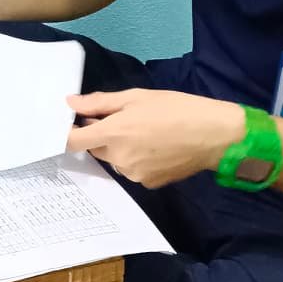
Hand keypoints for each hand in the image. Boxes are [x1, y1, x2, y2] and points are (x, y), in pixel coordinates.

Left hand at [66, 89, 244, 187]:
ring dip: (119, 148)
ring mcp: (133, 174)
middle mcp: (119, 158)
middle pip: (96, 149)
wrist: (214, 135)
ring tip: (144, 132)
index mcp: (113, 134)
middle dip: (100, 135)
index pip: (74, 142)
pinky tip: (155, 147)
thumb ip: (99, 103)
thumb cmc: (176, 108)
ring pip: (114, 160)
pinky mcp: (147, 184)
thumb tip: (70, 103)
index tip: (72, 125)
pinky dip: (136, 159)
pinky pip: (132, 170)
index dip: (67, 134)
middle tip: (120, 119)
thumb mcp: (136, 97)